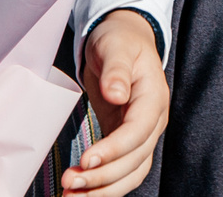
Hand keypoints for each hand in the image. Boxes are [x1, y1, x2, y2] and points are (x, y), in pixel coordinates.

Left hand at [65, 11, 168, 192]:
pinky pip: (120, 172)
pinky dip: (102, 187)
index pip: (139, 130)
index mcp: (154, 96)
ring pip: (130, 173)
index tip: (86, 160)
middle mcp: (153, 120)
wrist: (123, 40)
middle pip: (135, 159)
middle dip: (103, 176)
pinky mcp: (126, 142)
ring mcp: (142, 134)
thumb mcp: (116, 45)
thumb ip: (116, 68)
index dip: (115, 149)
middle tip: (69, 183)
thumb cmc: (119, 40)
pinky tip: (78, 193)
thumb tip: (117, 94)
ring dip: (103, 190)